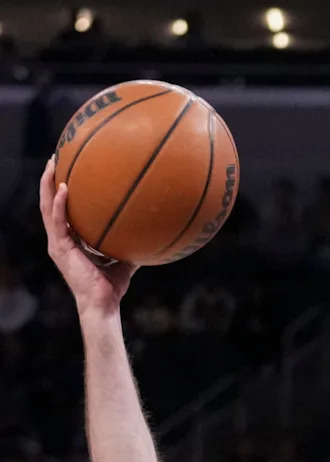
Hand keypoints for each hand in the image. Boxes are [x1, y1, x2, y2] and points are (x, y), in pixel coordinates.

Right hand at [40, 159, 136, 317]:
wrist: (103, 304)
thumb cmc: (112, 286)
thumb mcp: (124, 260)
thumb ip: (131, 245)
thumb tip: (150, 233)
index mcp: (70, 241)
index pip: (61, 210)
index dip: (60, 190)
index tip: (66, 169)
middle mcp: (60, 240)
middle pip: (49, 203)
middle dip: (49, 179)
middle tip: (55, 157)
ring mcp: (58, 244)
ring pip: (47, 208)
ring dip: (47, 185)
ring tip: (51, 164)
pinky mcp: (60, 249)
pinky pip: (58, 222)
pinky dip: (59, 204)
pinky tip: (64, 188)